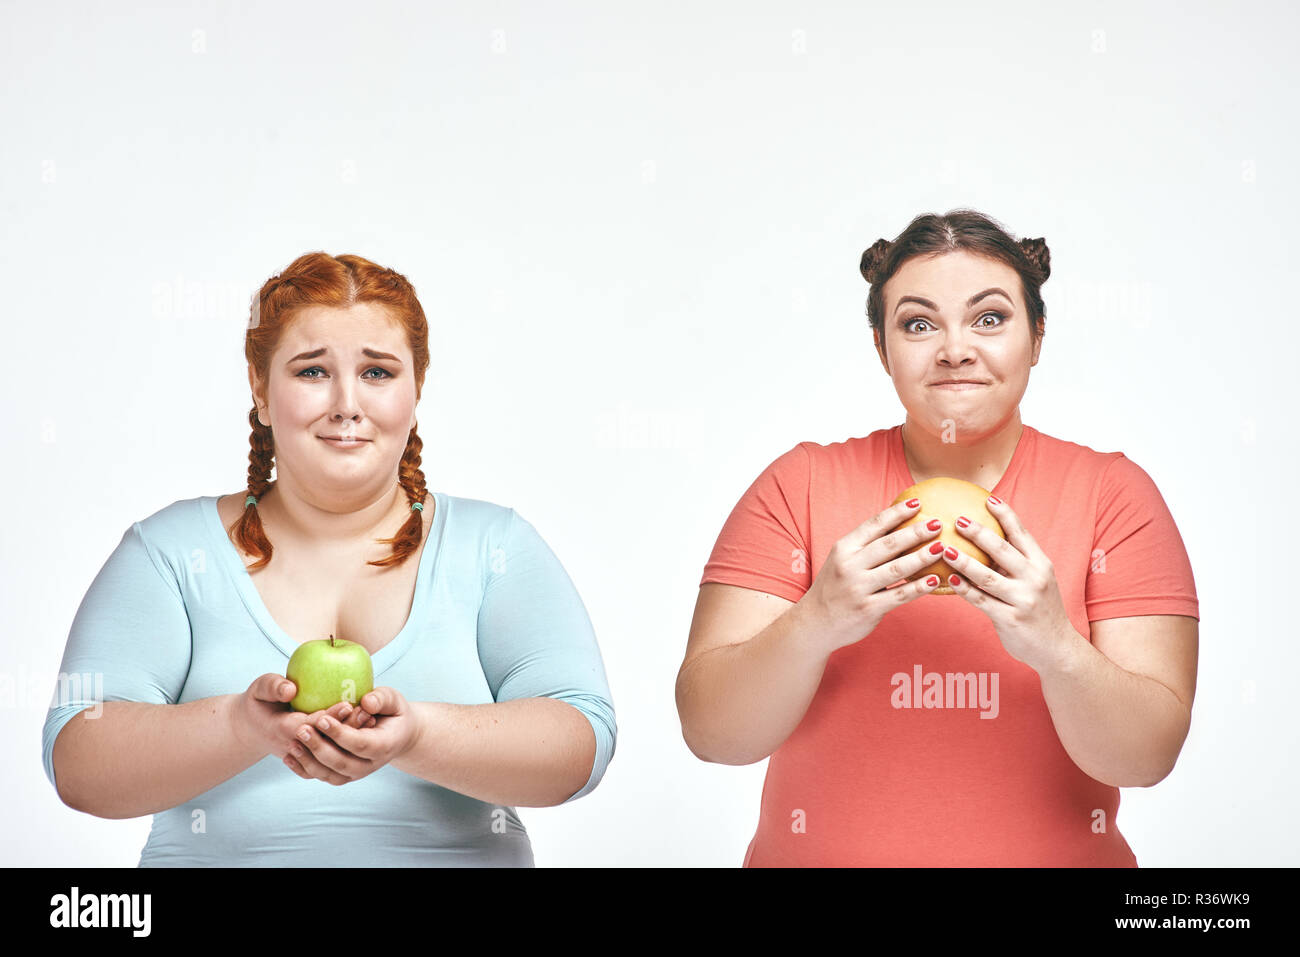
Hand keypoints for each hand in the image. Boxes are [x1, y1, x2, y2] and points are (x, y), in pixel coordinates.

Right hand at [229, 674, 376, 776]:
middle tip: (368, 712)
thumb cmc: (259, 702)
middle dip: (346, 727)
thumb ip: (273, 687)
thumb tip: (291, 689)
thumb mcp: (259, 689)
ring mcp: (303, 754)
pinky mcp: (309, 757)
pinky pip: (331, 756)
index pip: (309, 726)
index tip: (347, 704)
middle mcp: (294, 745)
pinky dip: (346, 746)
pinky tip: (364, 730)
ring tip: (371, 719)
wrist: (252, 728)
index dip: (328, 717)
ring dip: (350, 738)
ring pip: (330, 750)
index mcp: (281, 729)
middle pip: (325, 740)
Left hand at [284, 686, 422, 785]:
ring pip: (330, 774)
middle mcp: (371, 765)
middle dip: (319, 748)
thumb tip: (366, 702)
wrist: (398, 734)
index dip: (340, 734)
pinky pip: (323, 777)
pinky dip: (305, 770)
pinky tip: (289, 757)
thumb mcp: (393, 699)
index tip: (321, 719)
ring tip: (293, 744)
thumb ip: (382, 699)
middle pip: (342, 763)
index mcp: (384, 745)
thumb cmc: (393, 712)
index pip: (361, 744)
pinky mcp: (344, 776)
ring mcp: (357, 773)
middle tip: (301, 730)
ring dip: (309, 761)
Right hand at [801, 498, 944, 652]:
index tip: (918, 503)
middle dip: (915, 532)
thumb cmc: (835, 587)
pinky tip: (934, 580)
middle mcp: (849, 566)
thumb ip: (866, 547)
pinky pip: (899, 595)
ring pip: (897, 569)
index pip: (874, 525)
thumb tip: (899, 527)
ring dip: (921, 557)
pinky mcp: (868, 609)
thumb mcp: (842, 560)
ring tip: (941, 548)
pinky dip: (918, 587)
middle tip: (937, 523)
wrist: (815, 622)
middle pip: (888, 544)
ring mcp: (858, 588)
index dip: (897, 513)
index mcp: (844, 549)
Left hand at [945, 496, 1076, 672]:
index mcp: (1041, 564)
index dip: (1005, 514)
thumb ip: (1016, 562)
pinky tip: (948, 580)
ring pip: (988, 577)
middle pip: (1003, 550)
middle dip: (980, 533)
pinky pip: (981, 601)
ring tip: (944, 549)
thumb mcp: (1036, 580)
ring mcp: (1023, 600)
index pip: (1022, 534)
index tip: (988, 498)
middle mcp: (1035, 579)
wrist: (1057, 648)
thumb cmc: (1038, 608)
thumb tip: (984, 537)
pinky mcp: (1010, 619)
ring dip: (964, 562)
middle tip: (958, 520)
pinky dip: (964, 590)